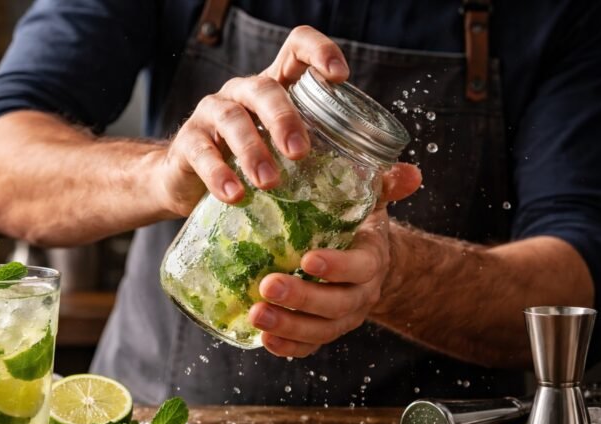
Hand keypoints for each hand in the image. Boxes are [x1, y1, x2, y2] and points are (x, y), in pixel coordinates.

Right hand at [155, 26, 350, 216]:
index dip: (318, 51)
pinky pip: (201, 151)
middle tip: (300, 153)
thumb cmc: (260, 173)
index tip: (339, 77)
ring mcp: (213, 115)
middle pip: (265, 88)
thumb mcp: (308, 171)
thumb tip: (411, 179)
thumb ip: (358, 172)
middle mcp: (244, 94)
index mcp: (278, 91)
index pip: (296, 50)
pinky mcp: (189, 143)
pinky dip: (218, 174)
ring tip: (269, 183)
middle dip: (284, 118)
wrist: (195, 191)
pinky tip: (234, 195)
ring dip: (251, 150)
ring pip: (232, 118)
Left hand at [249, 163, 421, 357]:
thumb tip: (410, 172)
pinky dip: (288, 347)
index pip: (360, 267)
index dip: (336, 267)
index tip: (307, 259)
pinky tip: (264, 340)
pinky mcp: (323, 332)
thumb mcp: (372, 202)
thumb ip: (386, 185)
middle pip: (336, 304)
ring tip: (256, 314)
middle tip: (267, 286)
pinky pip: (309, 346)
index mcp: (371, 261)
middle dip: (302, 298)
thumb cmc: (358, 227)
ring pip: (320, 330)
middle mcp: (360, 294)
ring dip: (288, 326)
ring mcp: (342, 318)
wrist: (366, 265)